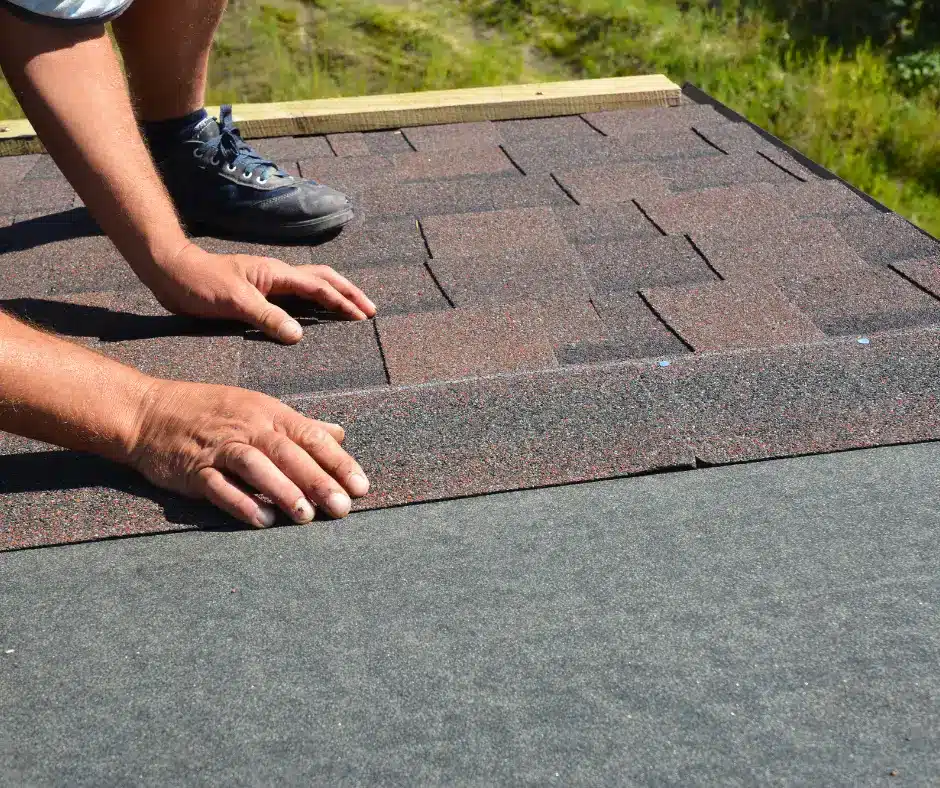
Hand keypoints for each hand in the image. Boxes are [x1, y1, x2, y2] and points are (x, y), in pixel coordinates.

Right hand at [130, 378, 369, 526]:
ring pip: (256, 467)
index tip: (361, 487)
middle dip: (318, 481)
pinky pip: (220, 486)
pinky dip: (241, 502)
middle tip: (342, 508)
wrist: (148, 412)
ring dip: (283, 491)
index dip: (339, 462)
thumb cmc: (211, 411)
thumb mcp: (258, 408)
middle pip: (289, 453)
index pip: (312, 436)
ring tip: (307, 517)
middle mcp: (248, 427)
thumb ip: (300, 425)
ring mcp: (220, 447)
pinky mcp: (194, 469)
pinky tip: (262, 520)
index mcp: (269, 413)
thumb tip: (339, 433)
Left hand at [143, 242, 376, 342]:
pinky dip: (313, 302)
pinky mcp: (258, 293)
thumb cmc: (200, 283)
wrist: (171, 272)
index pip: (318, 287)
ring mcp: (268, 283)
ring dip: (334, 295)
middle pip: (323, 279)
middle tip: (369, 310)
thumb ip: (267, 317)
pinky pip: (295, 296)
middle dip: (348, 293)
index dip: (342, 302)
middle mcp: (276, 275)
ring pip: (311, 285)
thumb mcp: (234, 301)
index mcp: (276, 274)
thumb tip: (299, 335)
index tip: (362, 317)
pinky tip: (315, 315)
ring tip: (351, 309)